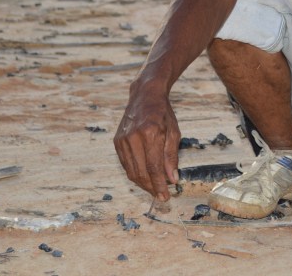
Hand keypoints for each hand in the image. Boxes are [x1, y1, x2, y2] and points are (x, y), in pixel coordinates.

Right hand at [113, 84, 180, 201]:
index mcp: (150, 133)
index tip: (166, 196)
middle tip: (161, 196)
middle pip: (141, 172)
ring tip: (154, 188)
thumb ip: (172, 157)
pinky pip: (126, 164)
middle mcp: (133, 137)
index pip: (153, 167)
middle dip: (151, 188)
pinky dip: (135, 173)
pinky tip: (145, 177)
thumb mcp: (174, 132)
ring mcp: (122, 140)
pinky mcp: (117, 141)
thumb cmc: (163, 113)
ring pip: (131, 171)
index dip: (159, 185)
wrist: (145, 95)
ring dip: (143, 184)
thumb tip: (172, 179)